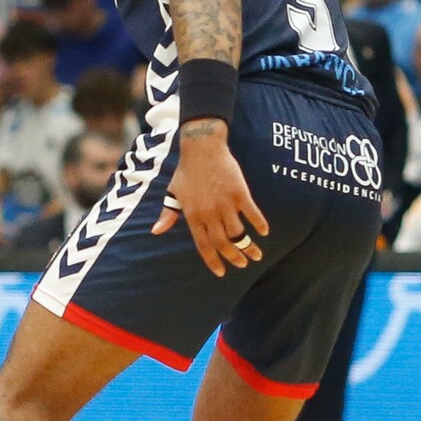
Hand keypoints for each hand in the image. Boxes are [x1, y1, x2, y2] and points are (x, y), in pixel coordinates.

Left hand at [152, 121, 268, 277]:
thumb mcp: (174, 192)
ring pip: (239, 233)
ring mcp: (225, 203)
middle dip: (234, 258)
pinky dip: (259, 224)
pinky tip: (263, 232)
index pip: (203, 245)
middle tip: (242, 264)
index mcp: (193, 215)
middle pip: (223, 243)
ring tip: (255, 254)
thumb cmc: (187, 171)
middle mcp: (209, 213)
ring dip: (248, 247)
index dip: (213, 261)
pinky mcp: (239, 192)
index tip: (221, 272)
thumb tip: (156, 231)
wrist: (202, 147)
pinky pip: (252, 213)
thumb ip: (168, 214)